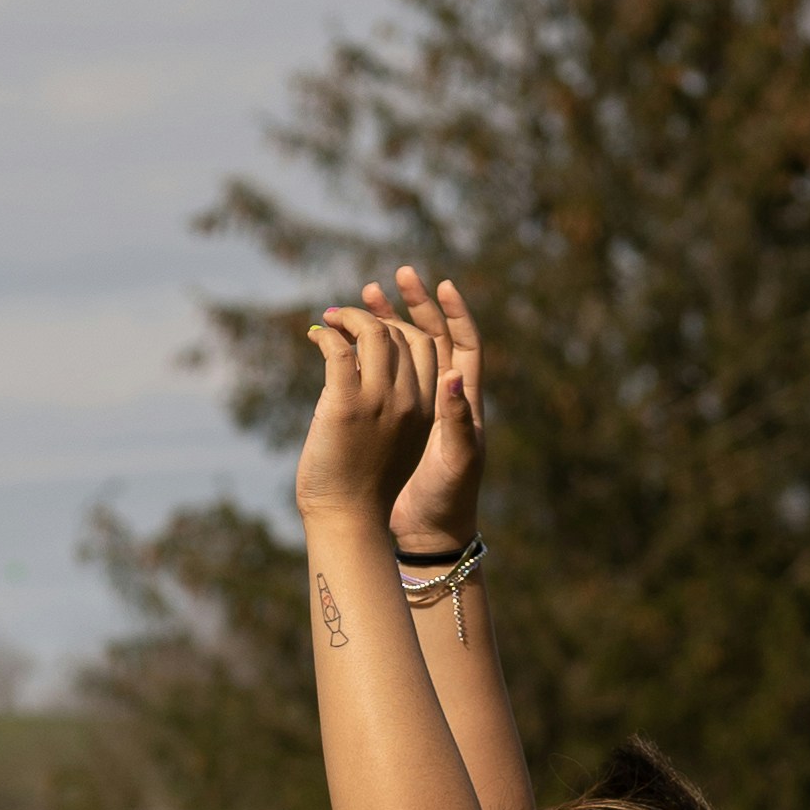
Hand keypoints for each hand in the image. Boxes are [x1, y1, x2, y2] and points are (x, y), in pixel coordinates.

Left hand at [294, 285, 432, 528]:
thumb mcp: (395, 439)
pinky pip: (339, 351)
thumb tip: (366, 366)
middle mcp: (409, 400)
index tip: (379, 316)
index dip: (403, 323)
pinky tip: (316, 337)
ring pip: (373, 334)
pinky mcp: (346, 405)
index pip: (426, 345)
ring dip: (349, 318)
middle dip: (375, 314)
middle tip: (346, 313)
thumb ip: (393, 403)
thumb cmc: (365, 486)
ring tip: (330, 319)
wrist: (349, 520)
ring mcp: (379, 401)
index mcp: (427, 409)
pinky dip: (327, 336)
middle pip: (400, 335)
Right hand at [376, 267, 487, 563]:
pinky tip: (345, 341)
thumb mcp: (457, 461)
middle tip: (390, 278)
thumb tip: (451, 378)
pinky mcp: (391, 415)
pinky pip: (378, 375)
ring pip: (401, 351)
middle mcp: (442, 394)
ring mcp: (415, 403)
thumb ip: (458, 421)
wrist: (427, 532)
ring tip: (361, 298)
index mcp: (463, 398)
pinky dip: (365, 354)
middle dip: (411, 306)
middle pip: (430, 336)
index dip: (455, 312)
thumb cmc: (449, 499)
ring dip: (383, 323)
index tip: (441, 284)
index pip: (464, 342)